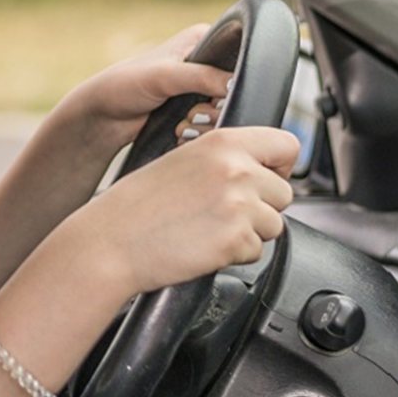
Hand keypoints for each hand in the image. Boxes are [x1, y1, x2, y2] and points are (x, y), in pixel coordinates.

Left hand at [61, 24, 231, 153]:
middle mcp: (205, 61)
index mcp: (202, 39)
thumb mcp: (164, 76)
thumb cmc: (124, 85)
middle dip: (216, 108)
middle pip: (237, 89)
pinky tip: (182, 132)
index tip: (216, 97)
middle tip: (193, 113)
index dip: (233, 81)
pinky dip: (201, 133)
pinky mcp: (195, 109)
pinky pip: (214, 125)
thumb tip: (236, 84)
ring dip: (207, 124)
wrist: (104, 117)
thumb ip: (201, 76)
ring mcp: (201, 87)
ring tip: (183, 124)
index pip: (239, 57)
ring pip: (227, 110)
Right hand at [62, 125, 299, 300]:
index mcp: (222, 142)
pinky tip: (203, 245)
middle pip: (284, 192)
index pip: (286, 144)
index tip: (266, 177)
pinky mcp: (235, 240)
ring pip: (274, 225)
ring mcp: (238, 205)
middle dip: (261, 207)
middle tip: (221, 213)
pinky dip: (234, 254)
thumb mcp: (181, 161)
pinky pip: (257, 251)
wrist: (111, 241)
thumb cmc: (137, 206)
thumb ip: (224, 160)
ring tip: (208, 229)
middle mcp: (235, 169)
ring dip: (248, 232)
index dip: (279, 165)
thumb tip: (262, 171)